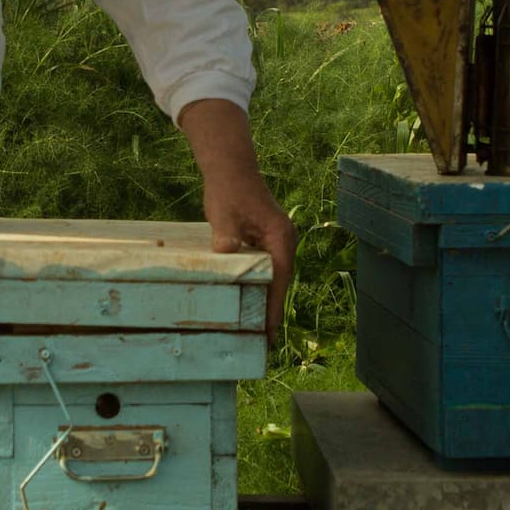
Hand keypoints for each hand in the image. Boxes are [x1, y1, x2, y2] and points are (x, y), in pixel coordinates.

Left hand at [178, 98, 297, 339]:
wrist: (230, 168)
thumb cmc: (228, 190)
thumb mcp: (224, 216)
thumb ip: (227, 239)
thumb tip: (225, 260)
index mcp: (281, 237)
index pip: (280, 279)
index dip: (274, 307)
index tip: (269, 332)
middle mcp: (284, 241)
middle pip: (280, 282)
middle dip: (272, 309)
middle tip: (262, 341)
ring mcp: (276, 241)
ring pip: (273, 277)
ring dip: (265, 299)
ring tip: (256, 328)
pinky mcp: (265, 240)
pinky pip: (265, 269)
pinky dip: (258, 285)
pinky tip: (247, 299)